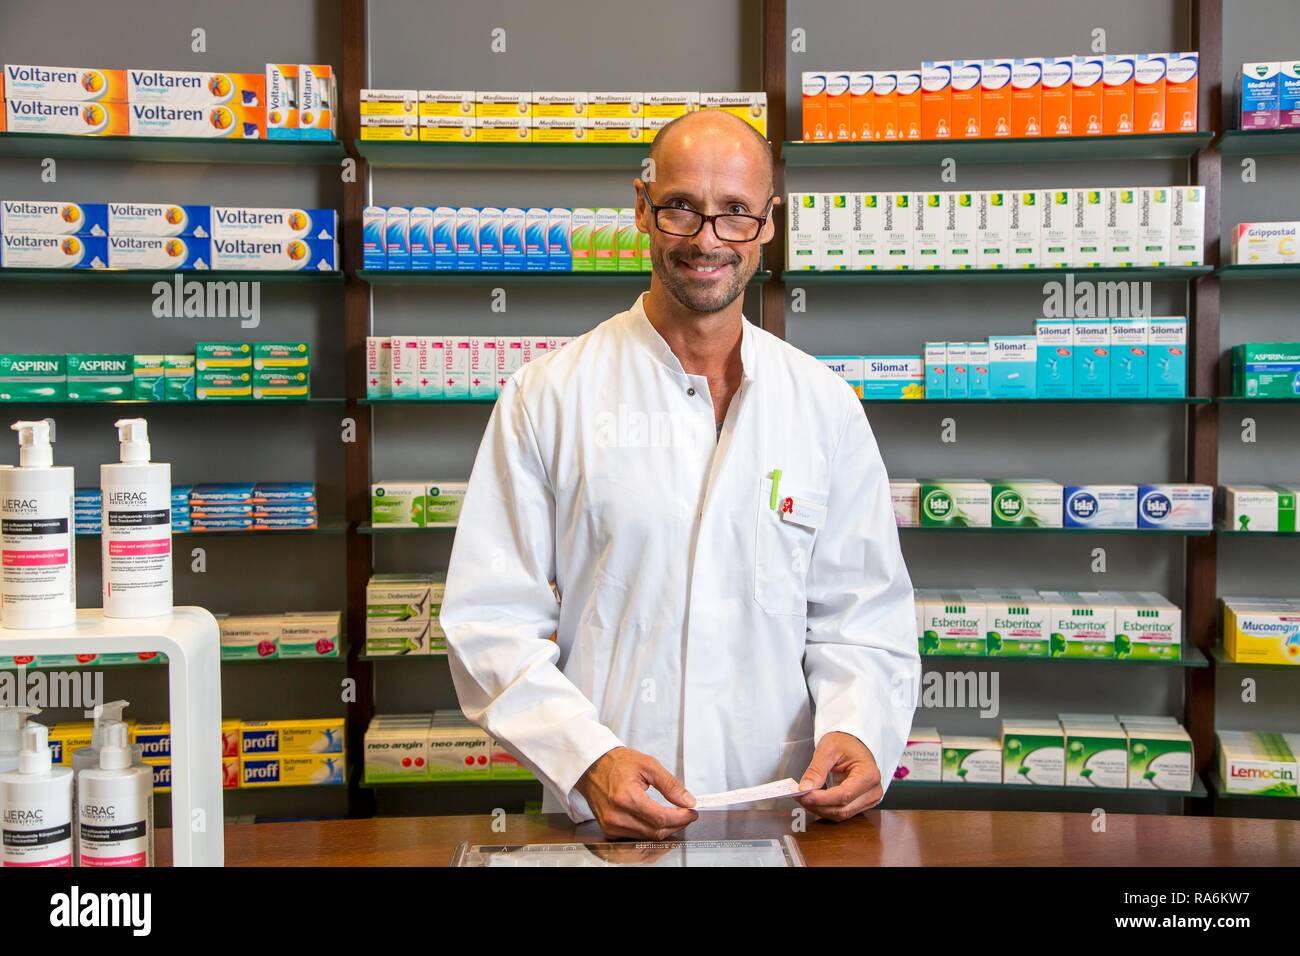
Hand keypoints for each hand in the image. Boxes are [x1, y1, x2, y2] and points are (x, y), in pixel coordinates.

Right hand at [575, 747, 698, 839]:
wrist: (591, 766)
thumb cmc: (615, 762)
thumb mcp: (648, 765)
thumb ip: (670, 785)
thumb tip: (687, 800)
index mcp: (626, 798)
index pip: (661, 818)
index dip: (681, 818)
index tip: (691, 812)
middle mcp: (616, 816)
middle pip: (656, 832)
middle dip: (676, 824)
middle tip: (686, 814)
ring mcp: (611, 826)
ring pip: (647, 837)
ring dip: (664, 829)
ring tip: (673, 815)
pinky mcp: (609, 831)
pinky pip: (636, 837)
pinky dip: (650, 831)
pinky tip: (657, 820)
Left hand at [795, 732, 882, 821]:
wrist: (853, 743)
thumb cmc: (844, 743)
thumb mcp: (827, 750)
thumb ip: (816, 770)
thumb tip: (805, 788)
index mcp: (869, 774)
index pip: (844, 795)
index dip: (822, 799)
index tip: (804, 795)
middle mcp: (873, 790)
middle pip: (843, 808)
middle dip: (818, 805)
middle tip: (799, 796)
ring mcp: (869, 800)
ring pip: (841, 814)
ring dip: (820, 809)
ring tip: (804, 797)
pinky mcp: (861, 804)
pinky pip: (842, 812)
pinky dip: (825, 808)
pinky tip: (813, 800)